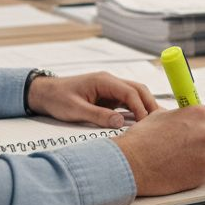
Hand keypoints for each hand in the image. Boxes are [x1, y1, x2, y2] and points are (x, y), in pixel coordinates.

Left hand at [25, 72, 157, 127]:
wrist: (44, 93)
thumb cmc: (57, 99)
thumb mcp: (75, 110)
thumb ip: (98, 116)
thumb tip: (120, 122)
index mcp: (103, 81)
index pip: (130, 92)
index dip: (141, 108)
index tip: (146, 123)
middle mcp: (110, 82)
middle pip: (138, 90)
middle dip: (150, 105)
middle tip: (160, 123)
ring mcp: (110, 89)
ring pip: (135, 95)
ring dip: (145, 107)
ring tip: (154, 124)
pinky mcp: (108, 97)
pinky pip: (127, 101)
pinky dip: (136, 110)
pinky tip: (141, 122)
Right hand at [112, 105, 204, 195]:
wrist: (131, 163)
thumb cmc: (141, 139)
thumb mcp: (161, 116)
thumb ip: (182, 116)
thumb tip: (188, 117)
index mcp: (199, 115)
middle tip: (196, 146)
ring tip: (186, 159)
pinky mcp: (201, 175)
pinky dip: (197, 172)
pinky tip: (181, 168)